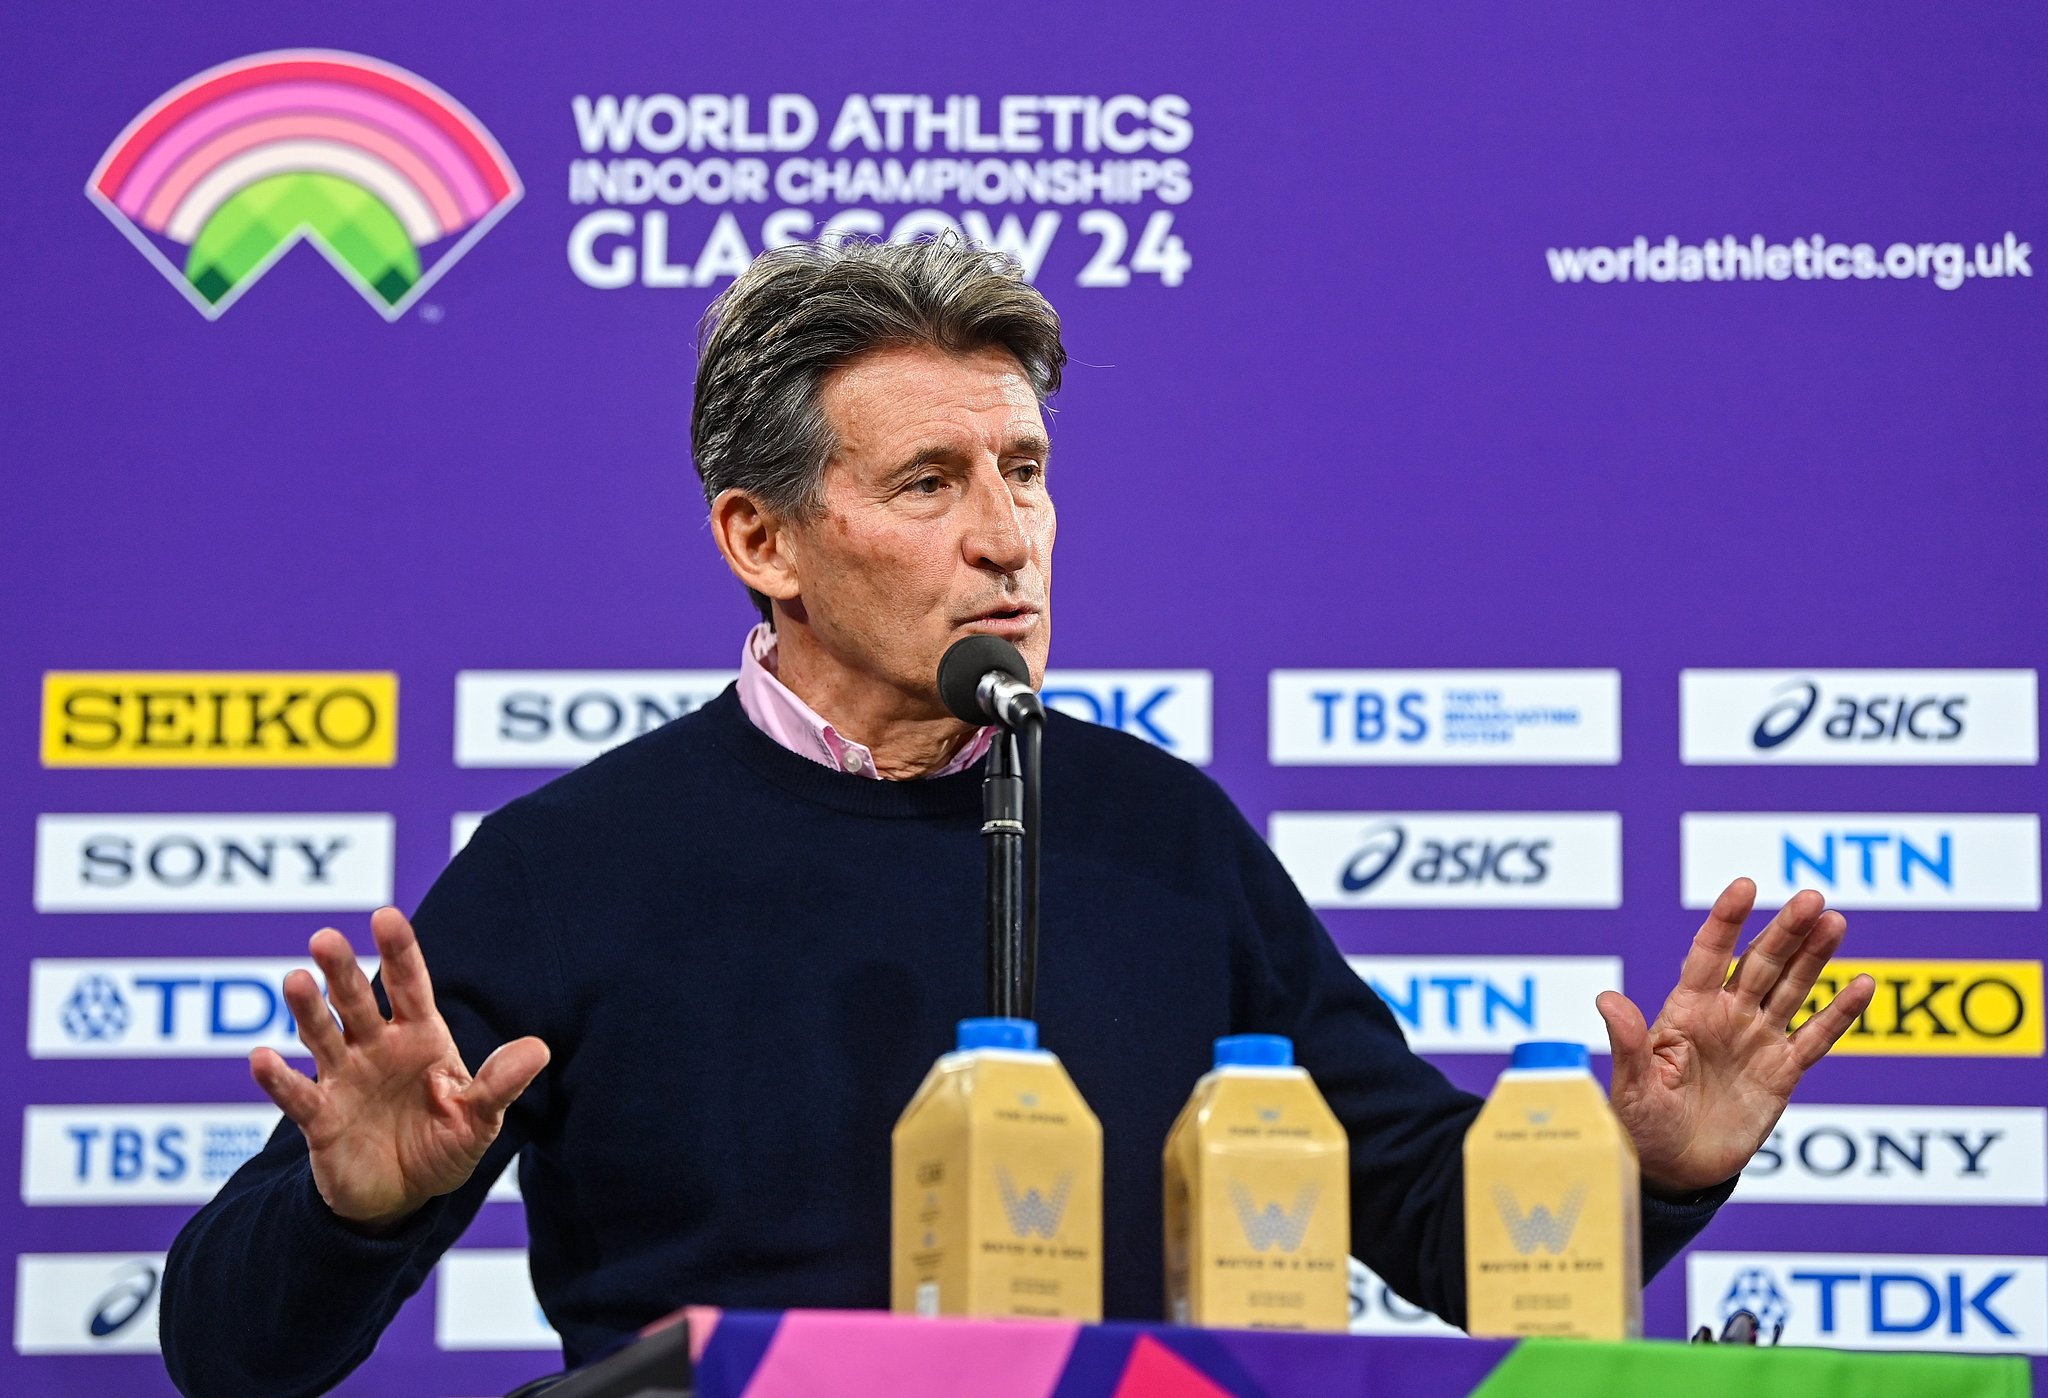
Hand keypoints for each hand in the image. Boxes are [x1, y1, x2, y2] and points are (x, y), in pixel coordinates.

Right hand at [249, 907, 549, 1229]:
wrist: (403, 1197)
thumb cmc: (442, 1145)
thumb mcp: (479, 1119)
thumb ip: (499, 1085)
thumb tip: (538, 1049)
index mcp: (419, 1038)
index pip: (409, 986)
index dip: (398, 952)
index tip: (385, 916)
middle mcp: (376, 1048)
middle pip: (356, 1002)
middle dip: (342, 971)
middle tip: (325, 938)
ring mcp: (344, 1079)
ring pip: (322, 1037)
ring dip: (307, 1011)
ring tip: (295, 980)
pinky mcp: (320, 1119)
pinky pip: (297, 1096)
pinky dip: (278, 1079)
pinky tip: (261, 1058)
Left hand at [1595, 878, 1875, 1194]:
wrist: (1674, 1169)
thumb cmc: (1643, 1124)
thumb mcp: (1632, 1086)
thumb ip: (1628, 1043)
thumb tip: (1607, 998)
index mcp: (1686, 1011)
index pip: (1708, 955)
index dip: (1726, 921)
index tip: (1745, 885)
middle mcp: (1726, 1017)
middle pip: (1761, 964)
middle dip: (1785, 931)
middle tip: (1811, 897)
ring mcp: (1757, 1041)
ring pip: (1792, 990)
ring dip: (1815, 957)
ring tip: (1835, 921)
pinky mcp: (1783, 1073)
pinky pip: (1816, 1038)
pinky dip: (1839, 1014)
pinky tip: (1863, 985)